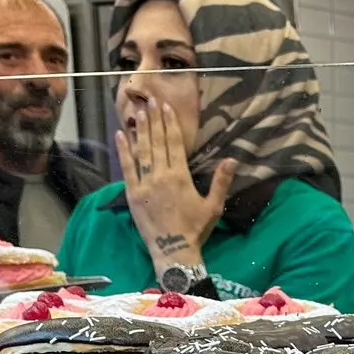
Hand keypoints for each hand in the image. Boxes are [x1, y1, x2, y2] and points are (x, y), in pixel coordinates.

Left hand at [115, 102, 237, 275]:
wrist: (174, 251)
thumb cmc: (195, 229)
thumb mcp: (213, 206)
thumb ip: (221, 181)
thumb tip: (232, 159)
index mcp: (180, 176)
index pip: (174, 143)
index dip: (169, 124)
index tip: (166, 107)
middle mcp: (161, 176)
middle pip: (156, 142)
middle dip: (154, 120)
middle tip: (150, 101)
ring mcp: (144, 184)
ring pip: (141, 151)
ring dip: (139, 130)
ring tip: (138, 112)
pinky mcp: (132, 193)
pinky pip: (126, 168)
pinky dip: (123, 151)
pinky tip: (120, 135)